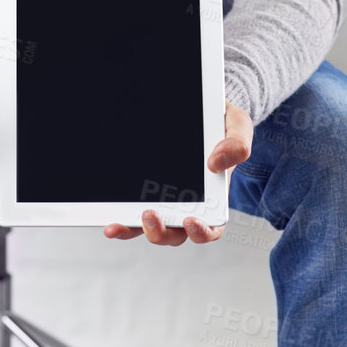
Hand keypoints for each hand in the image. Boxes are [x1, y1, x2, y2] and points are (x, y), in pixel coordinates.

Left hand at [103, 102, 251, 246]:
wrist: (200, 111)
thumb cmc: (221, 123)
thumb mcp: (236, 126)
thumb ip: (237, 144)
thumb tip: (216, 163)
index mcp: (214, 198)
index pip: (210, 228)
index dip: (202, 232)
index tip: (191, 221)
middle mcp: (187, 205)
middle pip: (175, 235)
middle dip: (162, 232)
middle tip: (150, 215)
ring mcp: (163, 201)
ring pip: (150, 228)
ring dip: (135, 230)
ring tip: (121, 222)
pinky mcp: (143, 192)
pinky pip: (131, 211)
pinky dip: (121, 219)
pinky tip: (109, 218)